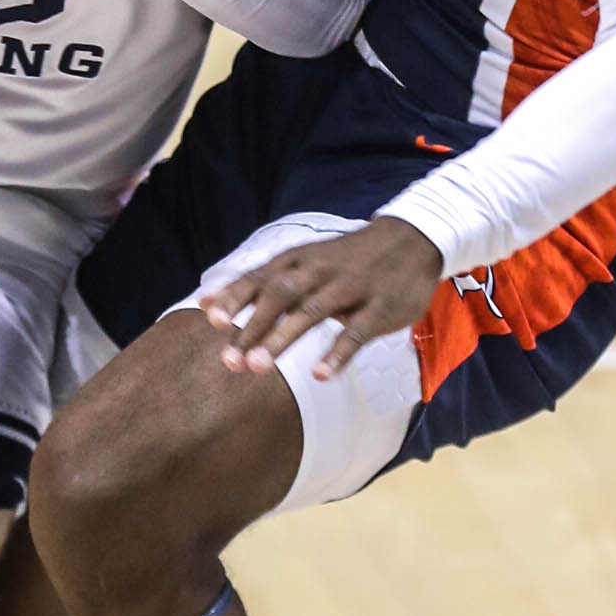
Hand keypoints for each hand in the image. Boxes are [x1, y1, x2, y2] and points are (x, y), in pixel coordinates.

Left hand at [200, 216, 445, 378]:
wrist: (411, 240)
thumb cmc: (344, 259)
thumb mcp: (301, 261)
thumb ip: (258, 284)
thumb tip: (204, 305)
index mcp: (297, 260)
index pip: (259, 277)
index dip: (235, 297)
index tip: (211, 319)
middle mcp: (319, 270)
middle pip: (280, 296)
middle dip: (252, 327)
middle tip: (229, 361)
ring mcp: (350, 287)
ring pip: (311, 312)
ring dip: (283, 339)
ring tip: (258, 367)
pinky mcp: (380, 307)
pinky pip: (357, 332)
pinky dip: (337, 353)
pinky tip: (319, 375)